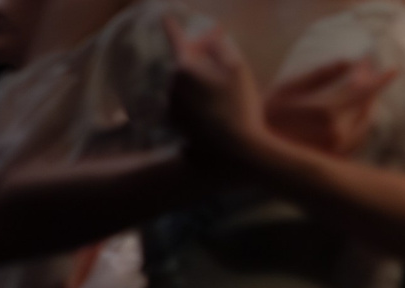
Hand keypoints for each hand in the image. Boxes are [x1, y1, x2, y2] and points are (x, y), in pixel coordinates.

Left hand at [163, 16, 268, 163]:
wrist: (238, 153)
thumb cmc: (240, 108)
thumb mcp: (238, 69)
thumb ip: (221, 46)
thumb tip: (209, 35)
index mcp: (184, 67)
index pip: (176, 40)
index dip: (172, 27)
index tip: (164, 17)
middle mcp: (172, 87)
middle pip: (184, 69)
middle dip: (198, 68)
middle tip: (223, 79)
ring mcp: (172, 110)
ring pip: (184, 93)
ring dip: (197, 93)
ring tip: (222, 106)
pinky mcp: (176, 130)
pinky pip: (186, 113)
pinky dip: (196, 113)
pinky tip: (214, 122)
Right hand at [264, 58, 394, 156]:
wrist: (255, 149)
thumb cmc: (269, 112)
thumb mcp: (292, 86)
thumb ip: (324, 74)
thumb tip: (351, 62)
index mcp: (329, 113)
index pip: (363, 92)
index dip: (377, 79)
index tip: (392, 70)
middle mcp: (339, 135)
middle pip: (366, 109)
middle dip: (369, 89)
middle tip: (367, 74)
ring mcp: (339, 152)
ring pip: (365, 126)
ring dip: (367, 107)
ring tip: (362, 92)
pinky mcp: (336, 162)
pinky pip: (358, 141)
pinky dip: (360, 124)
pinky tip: (355, 114)